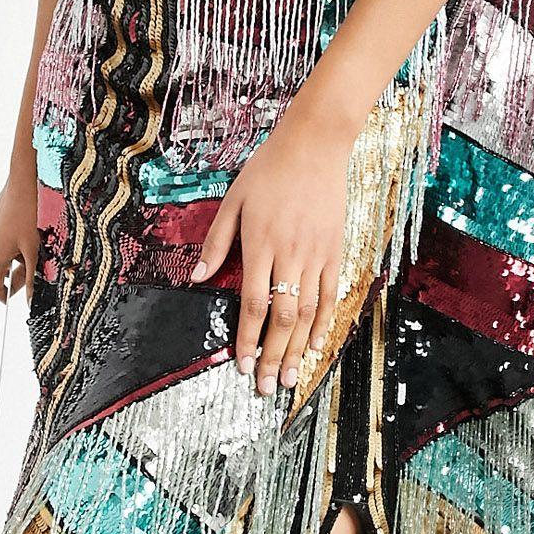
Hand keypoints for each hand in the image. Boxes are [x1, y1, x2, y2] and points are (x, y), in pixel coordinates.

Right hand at [0, 158, 39, 300]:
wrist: (24, 179)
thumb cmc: (29, 212)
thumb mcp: (35, 249)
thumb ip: (32, 276)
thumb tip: (30, 299)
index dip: (3, 296)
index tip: (14, 301)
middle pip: (3, 267)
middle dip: (21, 274)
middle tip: (40, 275)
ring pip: (10, 250)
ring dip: (24, 256)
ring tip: (44, 248)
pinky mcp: (3, 216)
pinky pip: (11, 235)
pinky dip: (23, 240)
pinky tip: (39, 232)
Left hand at [191, 114, 351, 396]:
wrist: (315, 146)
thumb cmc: (268, 170)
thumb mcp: (233, 201)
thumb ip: (217, 242)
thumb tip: (197, 277)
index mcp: (261, 245)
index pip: (254, 304)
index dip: (248, 339)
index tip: (244, 365)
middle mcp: (290, 255)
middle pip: (283, 318)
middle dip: (274, 357)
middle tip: (269, 388)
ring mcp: (316, 255)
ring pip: (309, 312)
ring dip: (300, 349)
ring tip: (293, 378)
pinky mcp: (335, 250)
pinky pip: (331, 294)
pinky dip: (325, 322)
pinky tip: (318, 344)